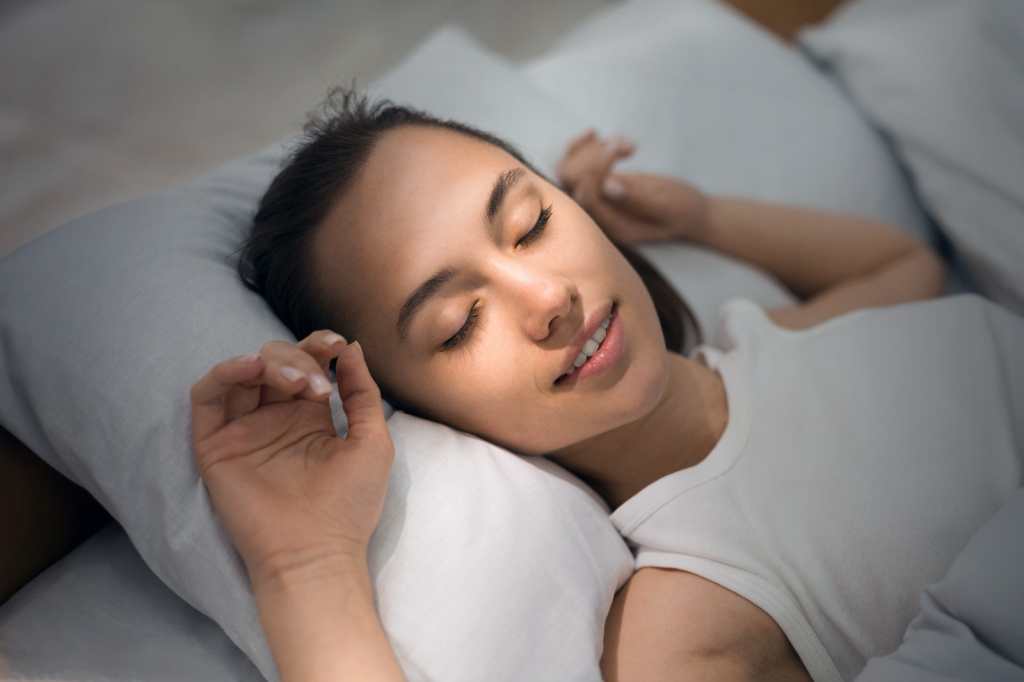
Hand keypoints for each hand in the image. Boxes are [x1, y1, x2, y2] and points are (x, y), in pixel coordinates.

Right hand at [189, 331, 393, 589]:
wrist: (316, 552)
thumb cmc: (350, 505)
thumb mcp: (372, 442)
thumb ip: (362, 393)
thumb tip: (352, 349)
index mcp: (310, 417)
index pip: (307, 364)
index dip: (319, 346)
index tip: (337, 345)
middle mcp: (275, 419)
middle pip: (276, 361)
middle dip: (299, 358)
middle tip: (318, 386)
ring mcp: (244, 430)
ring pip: (244, 371)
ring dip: (271, 363)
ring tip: (297, 384)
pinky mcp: (215, 445)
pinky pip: (207, 396)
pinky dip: (225, 372)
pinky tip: (251, 368)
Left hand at [555, 130, 710, 243]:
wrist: (691, 213)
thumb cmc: (683, 211)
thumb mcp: (667, 204)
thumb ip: (639, 197)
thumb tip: (607, 185)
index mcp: (612, 226)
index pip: (585, 198)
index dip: (594, 170)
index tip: (617, 151)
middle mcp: (598, 214)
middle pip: (569, 184)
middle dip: (591, 157)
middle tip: (620, 146)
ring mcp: (596, 199)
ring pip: (568, 170)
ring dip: (590, 148)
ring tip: (623, 143)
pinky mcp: (599, 184)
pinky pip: (576, 164)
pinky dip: (585, 145)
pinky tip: (601, 135)